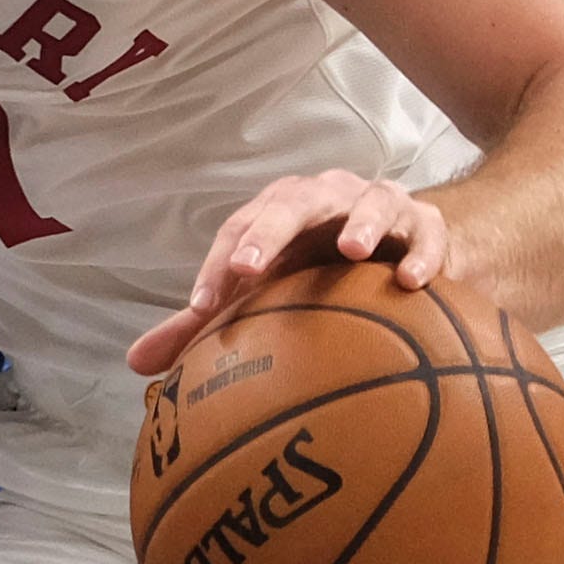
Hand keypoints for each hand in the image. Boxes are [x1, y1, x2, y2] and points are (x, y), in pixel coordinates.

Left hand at [127, 168, 452, 373]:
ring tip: (352, 250)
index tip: (201, 307)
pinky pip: (426, 235)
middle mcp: (327, 198)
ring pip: (369, 202)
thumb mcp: (267, 288)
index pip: (239, 229)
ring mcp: (379, 205)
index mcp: (280, 212)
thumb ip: (206, 324)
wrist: (397, 240)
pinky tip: (411, 281)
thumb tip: (137, 364)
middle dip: (269, 229)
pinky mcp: (425, 225)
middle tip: (249, 267)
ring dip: (360, 223)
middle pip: (294, 203)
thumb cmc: (317, 266)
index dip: (218, 264)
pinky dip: (421, 254)